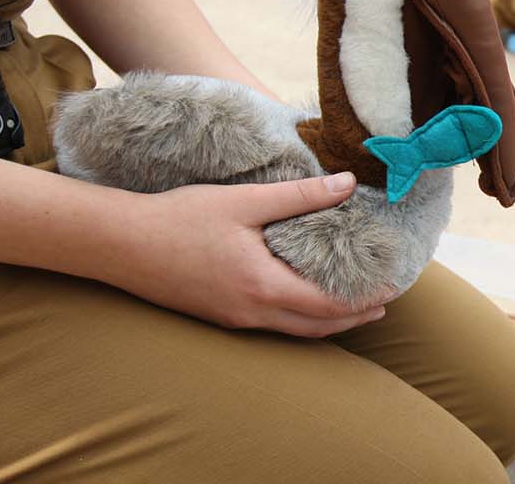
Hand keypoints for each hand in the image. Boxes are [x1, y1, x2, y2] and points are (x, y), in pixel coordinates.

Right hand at [105, 172, 394, 335]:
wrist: (120, 245)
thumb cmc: (178, 219)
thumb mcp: (242, 201)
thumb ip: (298, 196)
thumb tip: (346, 183)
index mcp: (263, 286)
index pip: (331, 304)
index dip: (367, 298)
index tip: (395, 287)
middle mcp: (252, 313)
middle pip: (319, 327)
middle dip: (356, 316)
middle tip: (385, 301)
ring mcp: (234, 319)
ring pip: (295, 331)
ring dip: (329, 321)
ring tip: (355, 305)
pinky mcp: (219, 316)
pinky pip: (272, 325)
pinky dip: (300, 317)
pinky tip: (303, 299)